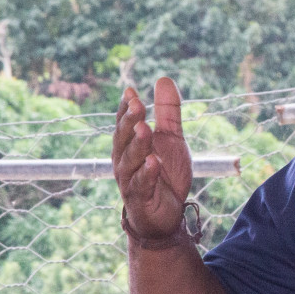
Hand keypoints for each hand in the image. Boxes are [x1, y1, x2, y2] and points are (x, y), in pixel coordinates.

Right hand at [113, 78, 195, 247]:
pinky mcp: (141, 199)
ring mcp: (130, 180)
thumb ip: (168, 113)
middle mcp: (124, 161)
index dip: (125, 108)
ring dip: (137, 144)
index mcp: (129, 145)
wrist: (166, 215)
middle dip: (129, 121)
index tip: (131, 91)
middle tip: (137, 104)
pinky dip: (147, 173)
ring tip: (145, 128)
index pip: (124, 123)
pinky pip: (142, 184)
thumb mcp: (171, 139)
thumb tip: (164, 78)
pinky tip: (153, 161)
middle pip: (123, 138)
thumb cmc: (164, 175)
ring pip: (130, 160)